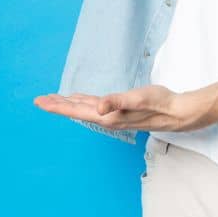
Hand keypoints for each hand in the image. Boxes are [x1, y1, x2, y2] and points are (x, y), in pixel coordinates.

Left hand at [33, 85, 215, 132]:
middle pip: (77, 111)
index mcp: (107, 116)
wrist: (178, 112)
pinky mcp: (122, 109)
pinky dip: (85, 101)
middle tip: (39, 100)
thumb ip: (117, 101)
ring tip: (55, 100)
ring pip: (85, 109)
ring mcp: (114, 115)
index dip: (57, 106)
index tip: (40, 102)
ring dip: (69, 104)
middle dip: (58, 106)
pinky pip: (97, 106)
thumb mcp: (138, 98)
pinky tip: (82, 99)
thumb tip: (98, 106)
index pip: (76, 111)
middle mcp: (108, 118)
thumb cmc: (159, 103)